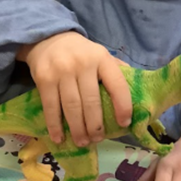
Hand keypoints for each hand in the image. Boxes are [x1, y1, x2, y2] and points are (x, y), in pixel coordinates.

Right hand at [17, 32, 131, 145]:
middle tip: (98, 139)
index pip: (117, 84)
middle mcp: (82, 63)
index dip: (123, 105)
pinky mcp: (43, 79)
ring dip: (77, 129)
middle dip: (96, 125)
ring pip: (72, 107)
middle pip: (91, 101)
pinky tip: (59, 138)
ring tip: (82, 142)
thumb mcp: (100, 54)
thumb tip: (137, 92)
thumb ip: (116, 70)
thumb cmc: (80, 53)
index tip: (124, 123)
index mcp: (101, 58)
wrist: (48, 38)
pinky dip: (55, 125)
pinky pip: (51, 107)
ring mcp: (61, 71)